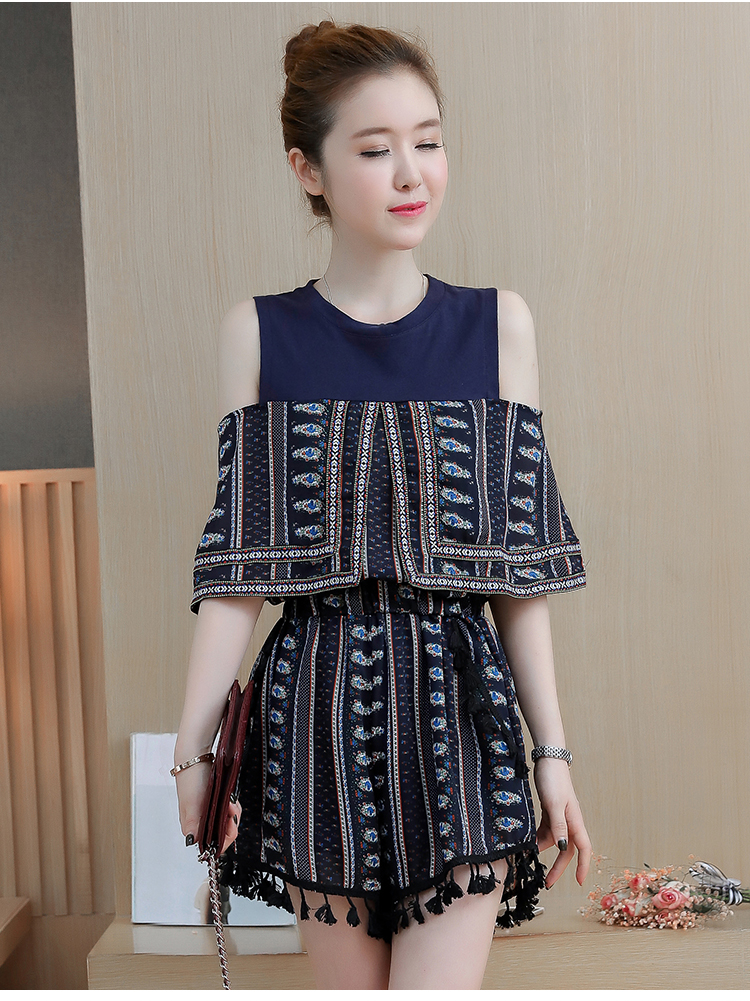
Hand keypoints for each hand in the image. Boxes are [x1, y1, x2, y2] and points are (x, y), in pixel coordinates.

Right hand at [176, 762, 241, 852]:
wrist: (196, 756)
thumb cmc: (190, 778)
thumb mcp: (191, 802)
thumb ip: (192, 823)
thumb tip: (190, 840)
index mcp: (193, 827)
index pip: (213, 845)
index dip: (224, 838)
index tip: (229, 824)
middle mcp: (201, 822)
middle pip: (223, 834)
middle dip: (231, 823)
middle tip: (231, 808)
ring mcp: (209, 812)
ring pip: (227, 822)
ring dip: (233, 813)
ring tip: (231, 801)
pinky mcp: (216, 802)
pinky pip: (228, 810)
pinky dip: (232, 805)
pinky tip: (231, 798)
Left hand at [532, 757, 591, 888]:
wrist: (548, 759)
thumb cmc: (553, 779)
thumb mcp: (553, 804)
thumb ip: (558, 826)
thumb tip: (564, 848)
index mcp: (574, 820)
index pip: (584, 848)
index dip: (583, 866)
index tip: (579, 882)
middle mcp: (569, 821)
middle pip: (568, 850)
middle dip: (559, 867)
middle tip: (547, 882)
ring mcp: (560, 816)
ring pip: (556, 840)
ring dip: (546, 852)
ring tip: (533, 863)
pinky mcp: (550, 811)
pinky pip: (547, 830)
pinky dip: (540, 839)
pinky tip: (530, 844)